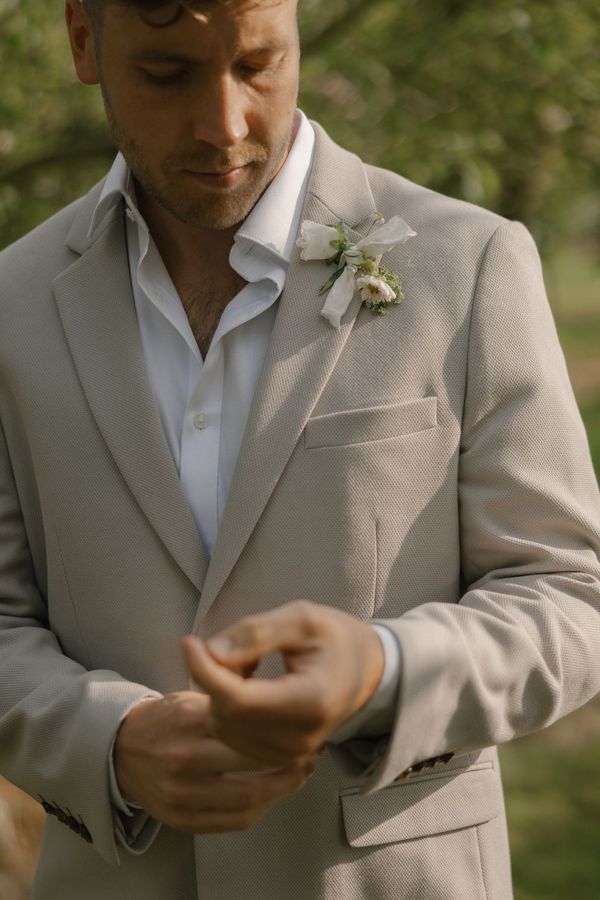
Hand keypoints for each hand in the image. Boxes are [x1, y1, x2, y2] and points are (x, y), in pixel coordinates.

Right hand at [114, 692, 313, 832]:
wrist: (119, 751)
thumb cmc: (164, 720)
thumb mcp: (191, 697)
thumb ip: (228, 704)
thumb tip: (278, 709)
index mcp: (190, 720)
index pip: (247, 728)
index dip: (282, 732)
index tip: (301, 729)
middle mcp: (186, 758)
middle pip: (253, 765)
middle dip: (290, 762)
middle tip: (310, 753)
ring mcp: (182, 793)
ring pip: (248, 799)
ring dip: (282, 789)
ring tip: (299, 776)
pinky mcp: (181, 819)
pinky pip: (232, 822)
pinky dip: (260, 810)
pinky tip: (273, 796)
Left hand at [182, 600, 384, 766]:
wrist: (366, 671)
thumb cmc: (335, 638)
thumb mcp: (302, 618)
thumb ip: (257, 632)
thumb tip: (212, 651)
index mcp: (309, 702)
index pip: (236, 698)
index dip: (203, 670)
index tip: (188, 640)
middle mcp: (299, 739)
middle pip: (226, 713)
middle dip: (216, 676)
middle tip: (238, 645)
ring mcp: (289, 755)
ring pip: (223, 726)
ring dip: (222, 691)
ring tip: (250, 664)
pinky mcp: (279, 759)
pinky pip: (232, 735)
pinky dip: (230, 708)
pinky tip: (251, 685)